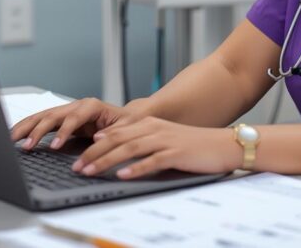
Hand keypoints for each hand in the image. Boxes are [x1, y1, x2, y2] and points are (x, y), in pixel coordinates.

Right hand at [9, 97, 137, 150]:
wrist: (128, 115)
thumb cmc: (128, 121)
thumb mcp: (126, 127)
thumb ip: (114, 132)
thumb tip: (99, 138)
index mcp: (91, 105)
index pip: (74, 118)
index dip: (63, 131)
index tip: (54, 146)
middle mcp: (76, 105)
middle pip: (52, 115)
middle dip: (37, 130)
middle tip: (26, 146)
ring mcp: (67, 111)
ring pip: (42, 116)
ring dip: (26, 127)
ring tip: (12, 140)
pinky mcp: (62, 119)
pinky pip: (41, 122)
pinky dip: (28, 128)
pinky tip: (16, 136)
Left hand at [71, 116, 239, 179]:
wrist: (224, 144)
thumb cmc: (195, 146)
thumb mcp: (166, 140)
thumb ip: (144, 143)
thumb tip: (120, 154)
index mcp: (150, 124)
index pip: (116, 132)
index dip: (95, 144)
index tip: (78, 155)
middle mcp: (155, 129)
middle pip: (117, 139)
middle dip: (93, 153)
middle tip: (76, 167)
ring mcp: (165, 140)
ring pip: (129, 148)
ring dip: (106, 161)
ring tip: (90, 171)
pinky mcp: (176, 153)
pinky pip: (152, 161)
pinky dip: (136, 168)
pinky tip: (123, 175)